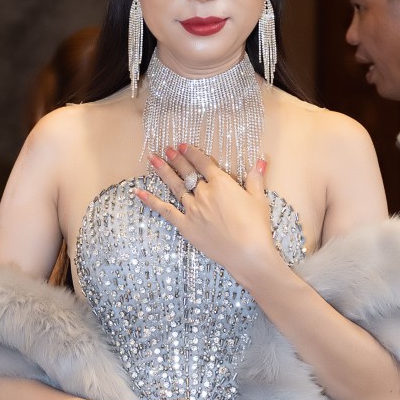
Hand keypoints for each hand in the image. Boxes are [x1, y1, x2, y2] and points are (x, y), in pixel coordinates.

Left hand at [135, 144, 280, 290]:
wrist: (247, 253)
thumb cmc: (256, 226)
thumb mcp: (259, 199)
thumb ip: (255, 179)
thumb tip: (260, 160)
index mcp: (221, 184)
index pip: (203, 163)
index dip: (192, 153)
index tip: (183, 146)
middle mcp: (204, 193)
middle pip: (187, 172)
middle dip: (176, 159)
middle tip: (167, 150)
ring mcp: (192, 209)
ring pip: (175, 186)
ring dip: (163, 172)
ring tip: (152, 159)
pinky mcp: (186, 226)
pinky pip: (165, 211)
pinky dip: (151, 201)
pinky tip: (138, 192)